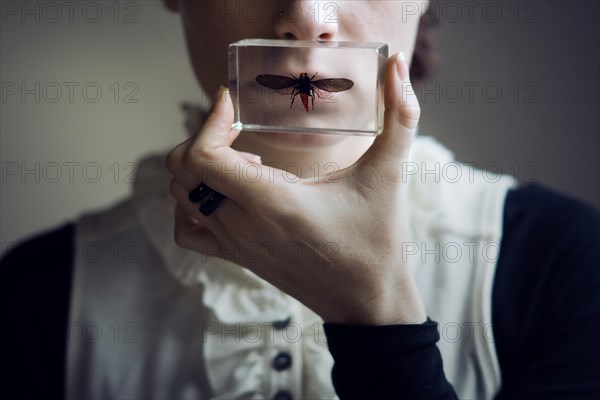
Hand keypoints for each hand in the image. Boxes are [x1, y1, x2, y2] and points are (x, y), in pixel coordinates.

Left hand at [167, 53, 425, 324]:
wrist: (368, 301)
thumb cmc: (378, 241)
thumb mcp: (390, 175)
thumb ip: (400, 117)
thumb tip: (400, 65)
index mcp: (271, 202)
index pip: (203, 157)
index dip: (209, 120)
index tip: (230, 101)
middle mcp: (243, 225)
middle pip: (184, 171)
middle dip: (204, 136)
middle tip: (239, 128)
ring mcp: (236, 244)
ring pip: (182, 196)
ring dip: (201, 168)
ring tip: (243, 159)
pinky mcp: (238, 257)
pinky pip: (189, 230)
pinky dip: (191, 205)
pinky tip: (224, 193)